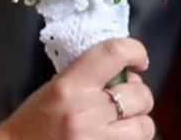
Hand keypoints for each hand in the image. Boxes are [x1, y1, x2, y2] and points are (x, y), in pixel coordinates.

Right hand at [0, 39, 155, 139]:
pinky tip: (113, 136)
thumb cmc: (34, 120)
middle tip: (122, 98)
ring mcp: (98, 139)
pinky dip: (131, 139)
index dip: (134, 51)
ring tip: (118, 123)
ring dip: (137, 122)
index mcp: (70, 86)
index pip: (113, 54)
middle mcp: (86, 112)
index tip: (138, 59)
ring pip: (146, 125)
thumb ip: (87, 77)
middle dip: (136, 95)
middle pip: (140, 94)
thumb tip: (125, 74)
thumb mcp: (54, 88)